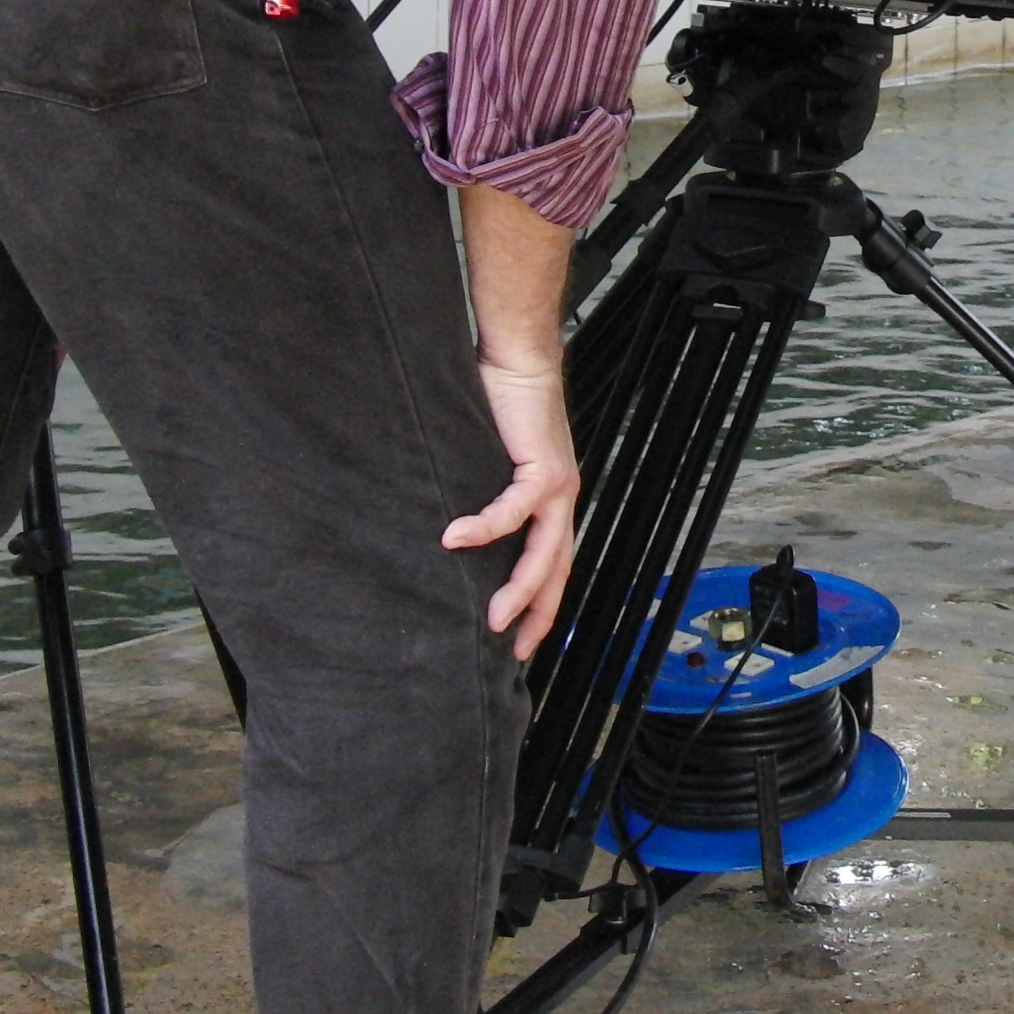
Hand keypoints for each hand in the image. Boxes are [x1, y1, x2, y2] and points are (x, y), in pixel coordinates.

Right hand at [442, 352, 579, 659]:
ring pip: (543, 553)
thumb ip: (487, 498)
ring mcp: (556, 487)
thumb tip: (450, 534)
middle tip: (513, 651)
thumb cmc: (502, 408)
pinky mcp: (541, 467)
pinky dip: (484, 528)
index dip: (542, 606)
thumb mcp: (495, 466)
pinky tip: (454, 540)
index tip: (521, 641)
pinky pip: (512, 510)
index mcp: (554, 504)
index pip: (554, 566)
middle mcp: (563, 501)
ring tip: (491, 618)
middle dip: (538, 615)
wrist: (519, 362)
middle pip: (557, 572)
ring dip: (518, 590)